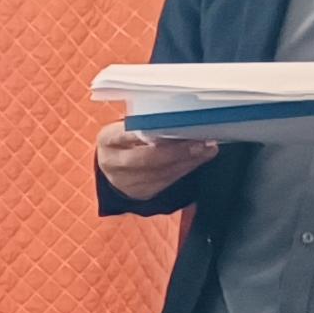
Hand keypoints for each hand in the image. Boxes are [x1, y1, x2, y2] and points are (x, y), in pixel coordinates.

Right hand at [95, 122, 218, 200]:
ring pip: (161, 172)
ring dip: (187, 160)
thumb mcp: (126, 129)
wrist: (114, 169)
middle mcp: (113, 163)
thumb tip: (177, 120)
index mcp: (107, 140)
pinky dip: (185, 168)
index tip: (170, 125)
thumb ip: (144, 125)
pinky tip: (198, 158)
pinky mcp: (141, 192)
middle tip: (198, 142)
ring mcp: (126, 181)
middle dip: (175, 151)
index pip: (125, 135)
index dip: (147, 131)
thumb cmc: (125, 141)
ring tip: (206, 148)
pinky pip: (168, 181)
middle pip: (146, 159)